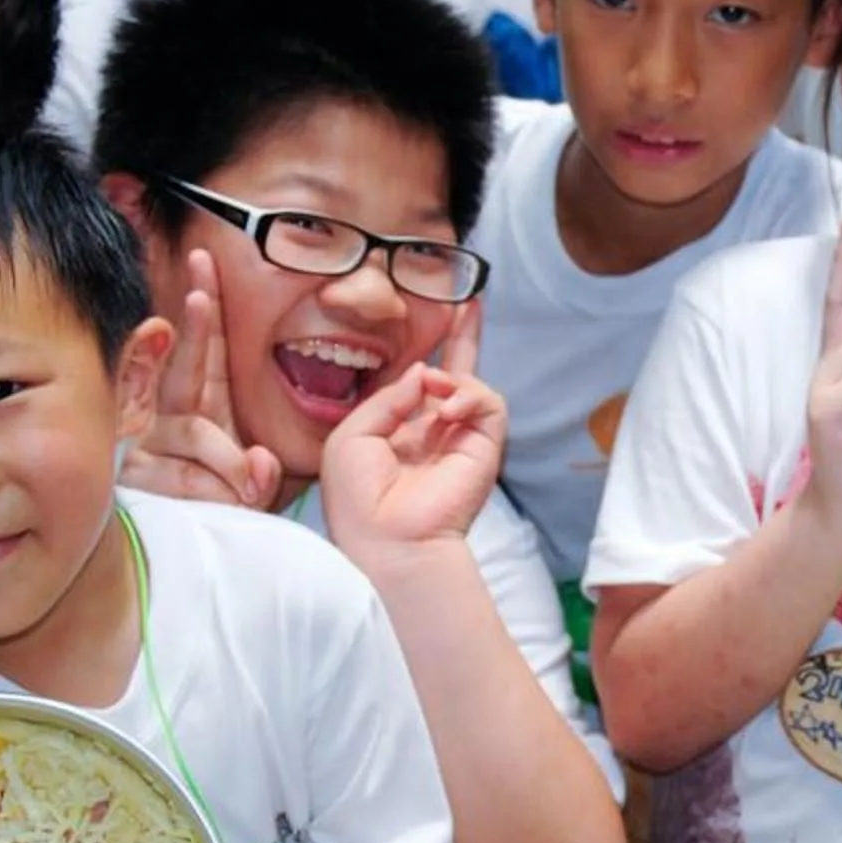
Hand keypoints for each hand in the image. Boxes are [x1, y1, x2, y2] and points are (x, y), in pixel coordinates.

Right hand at [124, 249, 282, 508]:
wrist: (196, 557)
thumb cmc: (227, 511)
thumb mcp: (255, 486)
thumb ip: (261, 473)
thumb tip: (259, 465)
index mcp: (202, 405)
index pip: (204, 348)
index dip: (205, 307)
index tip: (204, 263)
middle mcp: (169, 417)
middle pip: (185, 365)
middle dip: (195, 328)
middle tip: (199, 297)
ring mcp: (149, 444)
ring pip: (193, 431)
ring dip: (227, 460)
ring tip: (247, 489)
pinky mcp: (135, 476)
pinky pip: (179, 475)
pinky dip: (208, 489)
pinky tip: (225, 499)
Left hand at [322, 304, 503, 556]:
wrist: (388, 541)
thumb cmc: (359, 499)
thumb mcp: (352, 435)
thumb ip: (388, 396)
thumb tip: (424, 372)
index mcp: (397, 431)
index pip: (416, 384)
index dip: (425, 353)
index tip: (433, 318)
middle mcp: (431, 431)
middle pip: (455, 373)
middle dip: (464, 337)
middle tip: (470, 301)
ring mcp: (459, 439)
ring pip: (470, 384)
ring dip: (452, 378)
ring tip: (436, 395)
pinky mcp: (484, 448)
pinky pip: (489, 403)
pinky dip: (470, 395)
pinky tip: (448, 410)